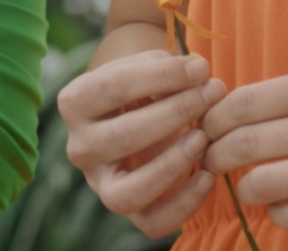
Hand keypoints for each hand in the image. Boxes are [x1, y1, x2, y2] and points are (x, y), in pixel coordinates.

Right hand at [57, 49, 229, 236]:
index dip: (161, 76)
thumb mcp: (144, 65)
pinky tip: (208, 176)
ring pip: (128, 191)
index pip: (113, 87)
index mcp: (75, 102)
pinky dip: (184, 204)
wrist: (131, 112)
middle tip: (212, 94)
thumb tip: (198, 73)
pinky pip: (152, 222)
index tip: (200, 68)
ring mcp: (99, 183)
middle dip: (175, 112)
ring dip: (171, 164)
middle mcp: (80, 147)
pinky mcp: (126, 208)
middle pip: (122, 136)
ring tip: (204, 137)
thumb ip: (166, 65)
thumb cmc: (142, 84)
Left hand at [201, 65, 287, 230]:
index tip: (203, 129)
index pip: (243, 102)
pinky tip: (285, 203)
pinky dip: (277, 212)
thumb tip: (219, 113)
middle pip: (244, 142)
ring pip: (262, 182)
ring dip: (245, 187)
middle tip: (209, 161)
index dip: (212, 119)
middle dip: (214, 155)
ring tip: (249, 183)